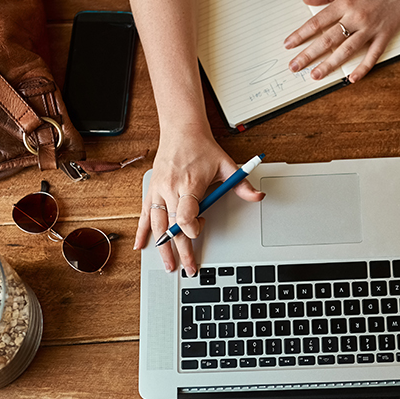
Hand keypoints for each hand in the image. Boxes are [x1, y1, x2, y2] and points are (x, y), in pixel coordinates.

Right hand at [135, 130, 263, 274]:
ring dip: (162, 247)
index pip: (185, 214)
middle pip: (173, 226)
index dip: (192, 228)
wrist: (181, 130)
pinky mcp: (152, 190)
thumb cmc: (202, 148)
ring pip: (157, 224)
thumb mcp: (226, 164)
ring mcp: (159, 190)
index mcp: (189, 184)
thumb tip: (258, 196)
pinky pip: (144, 214)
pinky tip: (141, 245)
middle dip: (181, 250)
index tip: (200, 229)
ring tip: (169, 264)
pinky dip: (142, 231)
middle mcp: (170, 188)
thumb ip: (241, 184)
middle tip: (188, 268)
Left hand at [283, 0, 399, 82]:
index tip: (289, 45)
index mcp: (346, 2)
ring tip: (315, 75)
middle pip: (328, 40)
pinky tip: (352, 79)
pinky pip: (372, 55)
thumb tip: (306, 0)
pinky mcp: (385, 35)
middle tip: (294, 67)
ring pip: (347, 51)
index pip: (317, 22)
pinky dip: (363, 68)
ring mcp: (371, 29)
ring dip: (330, 65)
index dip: (301, 34)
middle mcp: (357, 17)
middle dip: (309, 55)